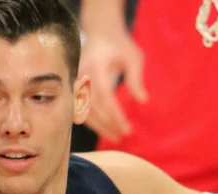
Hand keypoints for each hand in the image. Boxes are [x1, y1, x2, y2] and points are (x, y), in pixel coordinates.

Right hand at [78, 28, 146, 142]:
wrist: (100, 33)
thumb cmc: (120, 45)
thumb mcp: (133, 57)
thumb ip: (136, 79)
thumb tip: (143, 101)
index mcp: (96, 66)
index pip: (104, 96)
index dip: (115, 115)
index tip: (128, 129)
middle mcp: (82, 75)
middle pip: (92, 107)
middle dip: (108, 124)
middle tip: (123, 136)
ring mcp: (76, 82)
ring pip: (84, 110)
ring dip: (99, 126)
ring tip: (115, 136)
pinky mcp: (74, 87)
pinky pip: (80, 108)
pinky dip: (92, 121)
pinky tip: (105, 128)